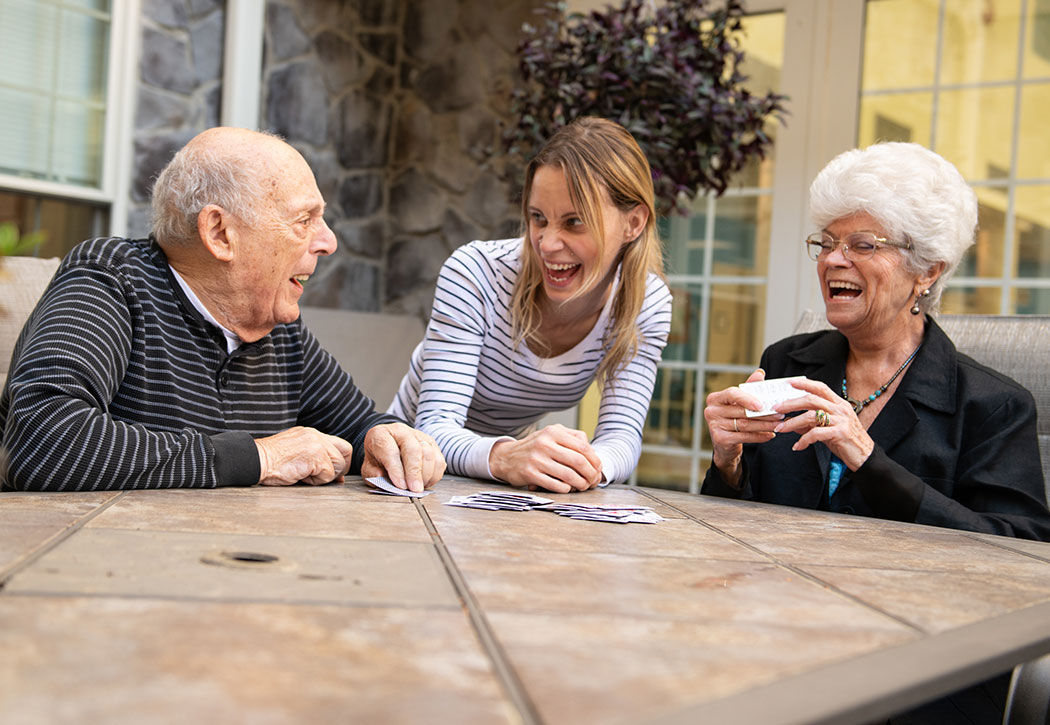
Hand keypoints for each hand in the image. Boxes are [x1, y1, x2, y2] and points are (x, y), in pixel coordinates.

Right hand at [256, 426, 352, 485]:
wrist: (256, 460)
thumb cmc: (272, 462)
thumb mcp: (297, 453)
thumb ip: (316, 458)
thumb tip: (337, 476)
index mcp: (311, 434)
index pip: (339, 444)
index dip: (341, 460)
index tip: (334, 473)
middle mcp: (316, 435)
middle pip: (346, 451)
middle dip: (341, 468)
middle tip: (326, 477)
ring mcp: (317, 444)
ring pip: (339, 464)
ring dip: (325, 476)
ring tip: (305, 475)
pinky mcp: (316, 456)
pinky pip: (328, 474)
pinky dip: (316, 481)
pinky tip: (301, 476)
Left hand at [361, 423, 444, 492]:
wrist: (387, 446)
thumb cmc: (378, 457)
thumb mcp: (369, 467)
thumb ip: (375, 475)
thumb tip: (390, 484)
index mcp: (381, 435)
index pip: (390, 451)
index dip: (396, 470)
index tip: (400, 486)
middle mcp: (401, 431)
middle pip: (413, 450)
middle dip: (414, 473)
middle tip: (414, 490)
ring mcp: (418, 435)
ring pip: (429, 453)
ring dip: (426, 475)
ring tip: (418, 487)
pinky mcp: (431, 443)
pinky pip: (439, 460)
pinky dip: (435, 474)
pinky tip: (426, 482)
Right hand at [488, 424, 602, 492]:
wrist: (506, 457)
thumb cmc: (535, 447)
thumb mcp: (551, 434)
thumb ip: (572, 437)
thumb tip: (593, 451)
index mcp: (553, 432)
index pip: (583, 447)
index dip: (595, 460)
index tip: (598, 469)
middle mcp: (545, 443)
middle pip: (578, 461)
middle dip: (591, 474)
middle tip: (594, 481)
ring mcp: (536, 459)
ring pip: (568, 475)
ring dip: (581, 484)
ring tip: (583, 486)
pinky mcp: (530, 474)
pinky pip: (555, 485)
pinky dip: (566, 489)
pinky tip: (568, 488)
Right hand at [703, 368, 780, 486]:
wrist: (724, 443)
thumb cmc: (733, 418)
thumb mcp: (739, 402)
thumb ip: (748, 388)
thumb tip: (760, 373)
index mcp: (715, 398)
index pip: (732, 394)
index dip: (747, 399)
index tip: (762, 405)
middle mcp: (711, 411)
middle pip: (741, 411)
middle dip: (763, 414)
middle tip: (779, 414)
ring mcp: (714, 426)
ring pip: (744, 425)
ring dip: (764, 425)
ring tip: (777, 424)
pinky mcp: (720, 439)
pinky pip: (744, 437)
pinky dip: (759, 436)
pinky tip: (770, 435)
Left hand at [772, 378, 873, 469]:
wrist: (865, 456)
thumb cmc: (846, 441)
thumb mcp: (827, 429)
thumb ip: (811, 424)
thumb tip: (791, 423)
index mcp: (838, 404)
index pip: (820, 387)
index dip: (804, 383)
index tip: (787, 382)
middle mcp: (840, 409)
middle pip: (811, 399)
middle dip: (791, 403)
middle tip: (776, 408)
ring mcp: (841, 420)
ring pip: (811, 416)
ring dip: (792, 423)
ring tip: (781, 429)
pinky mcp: (840, 433)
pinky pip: (816, 434)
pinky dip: (803, 440)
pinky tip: (797, 446)